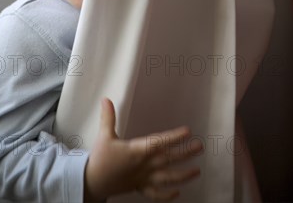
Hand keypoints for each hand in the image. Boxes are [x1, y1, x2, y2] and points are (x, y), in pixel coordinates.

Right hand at [84, 98, 201, 201]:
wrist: (92, 182)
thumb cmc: (100, 158)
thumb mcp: (104, 135)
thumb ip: (108, 117)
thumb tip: (106, 100)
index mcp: (136, 151)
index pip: (158, 142)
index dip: (174, 137)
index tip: (187, 131)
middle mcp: (143, 165)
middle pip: (168, 159)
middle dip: (186, 153)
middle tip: (200, 146)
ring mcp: (143, 178)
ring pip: (167, 179)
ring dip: (183, 175)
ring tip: (197, 171)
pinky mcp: (139, 188)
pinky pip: (155, 194)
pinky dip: (167, 195)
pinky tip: (177, 193)